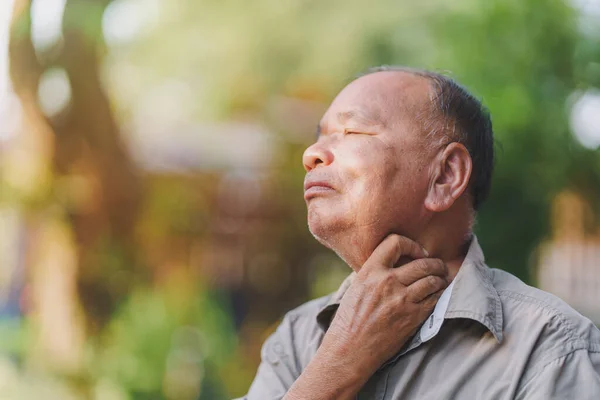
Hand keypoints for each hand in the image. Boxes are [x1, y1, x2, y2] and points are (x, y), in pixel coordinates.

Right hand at [321, 234, 448, 375]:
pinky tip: (438, 294)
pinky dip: (440, 294)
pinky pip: (434, 299)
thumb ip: (373, 273)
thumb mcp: (356, 288)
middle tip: (438, 266)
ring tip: (441, 279)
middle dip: (434, 263)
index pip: (395, 243)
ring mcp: (401, 300)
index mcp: (370, 272)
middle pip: (422, 262)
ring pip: (432, 280)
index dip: (411, 244)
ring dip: (440, 278)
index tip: (417, 252)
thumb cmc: (348, 320)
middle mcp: (387, 282)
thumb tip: (390, 263)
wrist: (350, 350)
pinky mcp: (412, 317)